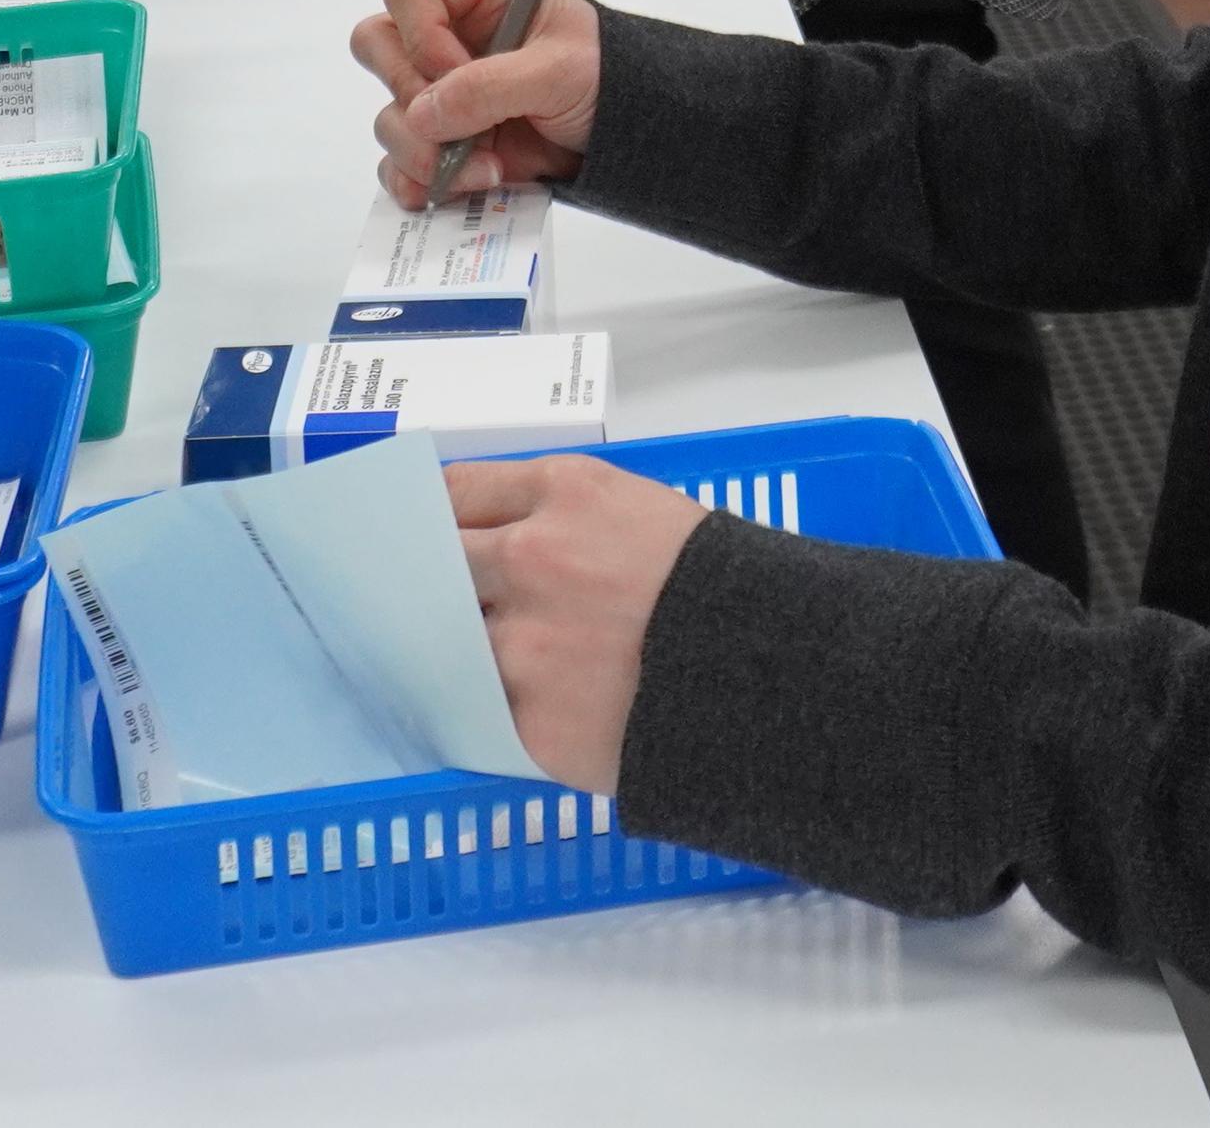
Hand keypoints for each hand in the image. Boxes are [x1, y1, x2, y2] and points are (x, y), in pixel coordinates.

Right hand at [352, 0, 604, 203]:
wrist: (624, 132)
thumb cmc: (605, 77)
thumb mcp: (559, 70)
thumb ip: (491, 86)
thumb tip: (422, 114)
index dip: (420, 34)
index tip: (457, 70)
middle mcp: (449, 39)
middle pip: (377, 49)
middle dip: (410, 98)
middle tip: (458, 127)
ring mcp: (441, 93)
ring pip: (387, 115)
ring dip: (424, 151)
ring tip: (485, 168)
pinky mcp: (442, 141)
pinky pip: (397, 163)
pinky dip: (418, 181)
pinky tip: (458, 187)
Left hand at [455, 452, 708, 793]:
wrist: (782, 674)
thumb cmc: (725, 588)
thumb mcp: (649, 514)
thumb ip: (565, 521)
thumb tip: (500, 543)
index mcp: (563, 494)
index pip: (454, 492)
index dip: (435, 518)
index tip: (428, 536)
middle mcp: (529, 559)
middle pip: (435, 563)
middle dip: (436, 582)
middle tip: (443, 601)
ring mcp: (521, 643)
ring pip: (448, 641)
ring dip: (465, 651)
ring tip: (497, 664)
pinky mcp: (527, 719)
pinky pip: (482, 710)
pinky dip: (496, 709)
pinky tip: (526, 708)